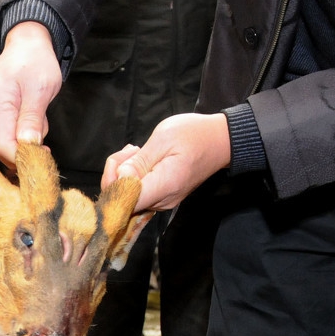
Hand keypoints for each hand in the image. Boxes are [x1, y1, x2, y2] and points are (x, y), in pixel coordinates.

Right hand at [0, 22, 60, 167]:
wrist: (25, 46)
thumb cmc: (35, 62)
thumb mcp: (41, 88)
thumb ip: (32, 119)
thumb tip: (28, 147)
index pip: (3, 145)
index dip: (21, 157)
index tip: (42, 156)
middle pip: (0, 146)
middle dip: (24, 145)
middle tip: (43, 129)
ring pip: (1, 143)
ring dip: (22, 138)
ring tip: (34, 116)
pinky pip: (0, 135)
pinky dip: (16, 132)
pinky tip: (25, 117)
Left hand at [102, 112, 230, 210]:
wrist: (221, 139)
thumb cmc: (194, 134)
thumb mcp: (163, 139)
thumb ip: (138, 163)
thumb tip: (118, 179)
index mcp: (164, 187)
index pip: (125, 202)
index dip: (113, 184)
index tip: (122, 159)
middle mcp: (162, 201)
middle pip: (123, 199)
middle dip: (117, 173)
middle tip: (131, 149)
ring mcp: (162, 201)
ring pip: (128, 195)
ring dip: (125, 172)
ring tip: (137, 150)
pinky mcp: (162, 197)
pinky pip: (138, 192)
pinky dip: (134, 176)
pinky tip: (139, 158)